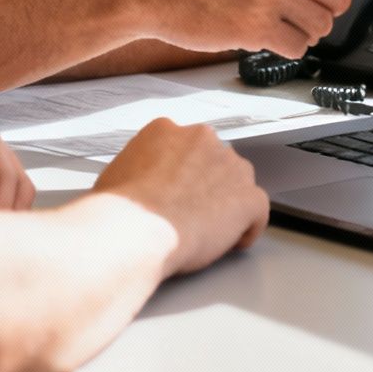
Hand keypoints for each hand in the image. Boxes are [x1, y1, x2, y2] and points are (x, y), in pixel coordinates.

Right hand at [92, 118, 269, 276]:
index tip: (176, 190)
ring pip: (238, 181)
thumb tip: (134, 184)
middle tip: (190, 210)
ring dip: (228, 202)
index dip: (182, 172)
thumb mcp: (114, 174)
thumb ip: (137, 169)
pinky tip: (233, 241)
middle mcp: (202, 139)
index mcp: (167, 130)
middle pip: (214, 159)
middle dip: (206, 183)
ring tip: (210, 229)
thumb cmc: (121, 209)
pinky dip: (248, 227)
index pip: (185, 146)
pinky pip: (258, 211)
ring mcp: (230, 166)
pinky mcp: (248, 198)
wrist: (137, 229)